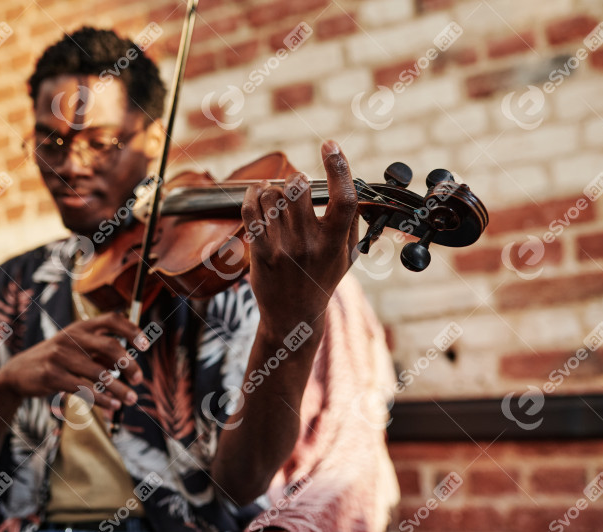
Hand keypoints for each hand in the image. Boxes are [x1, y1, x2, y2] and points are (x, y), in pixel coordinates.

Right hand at [0, 312, 144, 409]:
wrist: (18, 372)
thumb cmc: (57, 359)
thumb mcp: (77, 347)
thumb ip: (101, 351)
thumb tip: (131, 363)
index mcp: (81, 326)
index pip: (112, 319)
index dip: (132, 330)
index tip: (146, 345)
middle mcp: (72, 337)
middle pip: (109, 346)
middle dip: (129, 364)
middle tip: (139, 379)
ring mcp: (60, 356)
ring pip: (99, 373)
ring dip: (119, 389)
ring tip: (131, 399)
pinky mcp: (52, 376)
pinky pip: (84, 389)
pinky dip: (102, 399)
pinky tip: (113, 405)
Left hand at [240, 140, 358, 337]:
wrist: (293, 315)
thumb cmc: (322, 279)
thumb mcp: (346, 255)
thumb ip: (350, 221)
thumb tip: (349, 183)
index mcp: (336, 242)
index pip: (344, 198)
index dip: (338, 166)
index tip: (330, 145)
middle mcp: (311, 244)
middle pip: (299, 189)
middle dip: (296, 179)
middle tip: (296, 184)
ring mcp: (284, 249)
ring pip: (272, 195)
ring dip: (272, 189)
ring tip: (274, 196)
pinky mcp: (262, 253)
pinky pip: (252, 211)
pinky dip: (252, 195)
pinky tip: (256, 193)